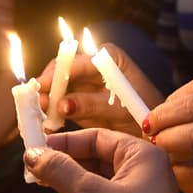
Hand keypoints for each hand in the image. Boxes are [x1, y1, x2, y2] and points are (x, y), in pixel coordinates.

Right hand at [38, 45, 163, 135]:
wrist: (158, 133)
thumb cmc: (146, 115)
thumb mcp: (120, 110)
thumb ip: (92, 105)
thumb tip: (61, 103)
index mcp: (107, 58)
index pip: (75, 61)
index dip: (56, 74)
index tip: (41, 87)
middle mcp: (94, 67)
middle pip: (63, 73)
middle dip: (48, 89)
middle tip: (34, 104)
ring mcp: (87, 85)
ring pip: (59, 89)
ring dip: (47, 102)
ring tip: (36, 116)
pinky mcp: (81, 103)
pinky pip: (62, 105)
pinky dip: (53, 114)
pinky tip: (45, 125)